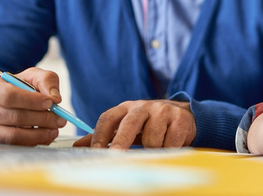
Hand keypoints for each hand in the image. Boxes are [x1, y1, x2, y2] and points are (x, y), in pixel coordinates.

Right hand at [0, 67, 66, 145]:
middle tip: (60, 119)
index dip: (32, 101)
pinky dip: (33, 142)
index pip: (9, 96)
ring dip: (39, 134)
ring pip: (13, 135)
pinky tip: (45, 136)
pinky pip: (14, 145)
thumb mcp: (31, 76)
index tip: (51, 102)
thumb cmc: (16, 87)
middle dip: (41, 118)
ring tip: (55, 129)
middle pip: (14, 117)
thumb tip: (55, 98)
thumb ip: (46, 80)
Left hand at [73, 100, 195, 149]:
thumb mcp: (127, 125)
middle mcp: (144, 106)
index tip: (94, 151)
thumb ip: (105, 134)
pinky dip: (168, 149)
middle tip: (116, 155)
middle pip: (129, 122)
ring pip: (151, 137)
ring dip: (153, 148)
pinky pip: (170, 142)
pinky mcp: (180, 119)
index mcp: (127, 107)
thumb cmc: (149, 123)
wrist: (184, 115)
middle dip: (121, 140)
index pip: (109, 117)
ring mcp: (163, 111)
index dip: (100, 134)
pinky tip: (170, 143)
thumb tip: (78, 146)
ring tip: (157, 145)